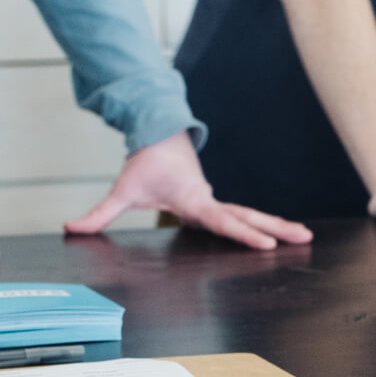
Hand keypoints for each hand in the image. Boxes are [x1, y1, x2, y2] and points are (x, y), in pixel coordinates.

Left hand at [65, 132, 312, 249]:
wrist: (158, 132)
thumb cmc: (144, 161)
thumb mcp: (122, 189)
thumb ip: (99, 213)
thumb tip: (70, 228)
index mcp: (195, 200)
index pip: (224, 221)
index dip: (244, 234)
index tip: (266, 244)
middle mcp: (210, 200)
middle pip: (249, 216)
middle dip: (276, 228)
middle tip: (305, 238)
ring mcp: (215, 200)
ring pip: (251, 214)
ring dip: (276, 225)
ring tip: (303, 237)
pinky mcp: (213, 202)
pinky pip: (242, 214)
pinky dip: (262, 223)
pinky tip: (279, 234)